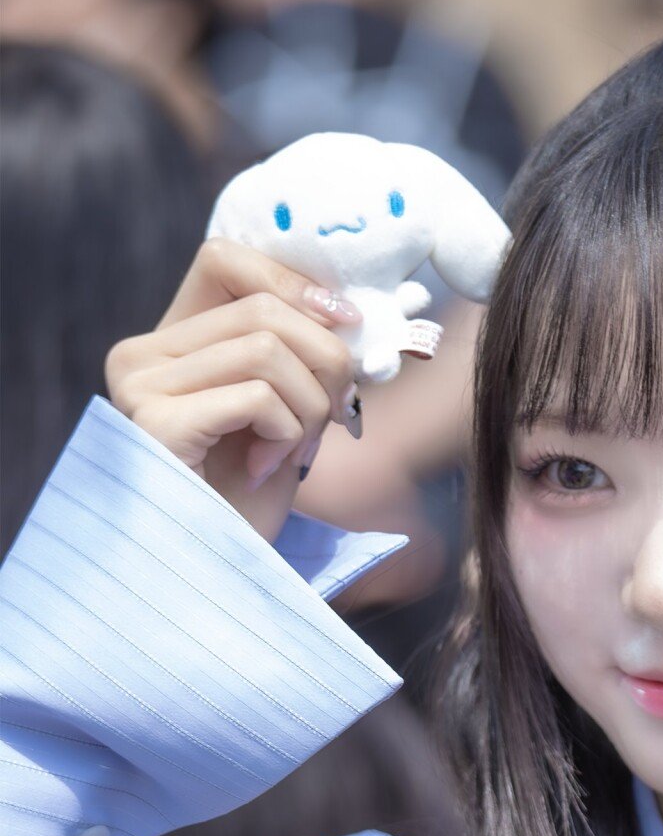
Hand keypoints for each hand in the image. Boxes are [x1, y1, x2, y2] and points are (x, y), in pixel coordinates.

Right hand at [104, 237, 363, 542]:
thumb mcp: (283, 411)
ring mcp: (138, 387)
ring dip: (310, 406)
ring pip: (267, 349)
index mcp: (166, 343)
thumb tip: (350, 312)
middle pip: (263, 308)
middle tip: (334, 416)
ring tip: (295, 452)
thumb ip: (297, 356)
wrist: (217, 577)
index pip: (225, 258)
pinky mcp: (153, 423)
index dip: (293, 283)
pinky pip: (257, 394)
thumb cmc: (249, 502)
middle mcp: (139, 355)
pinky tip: (268, 470)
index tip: (345, 324)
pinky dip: (287, 433)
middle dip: (325, 362)